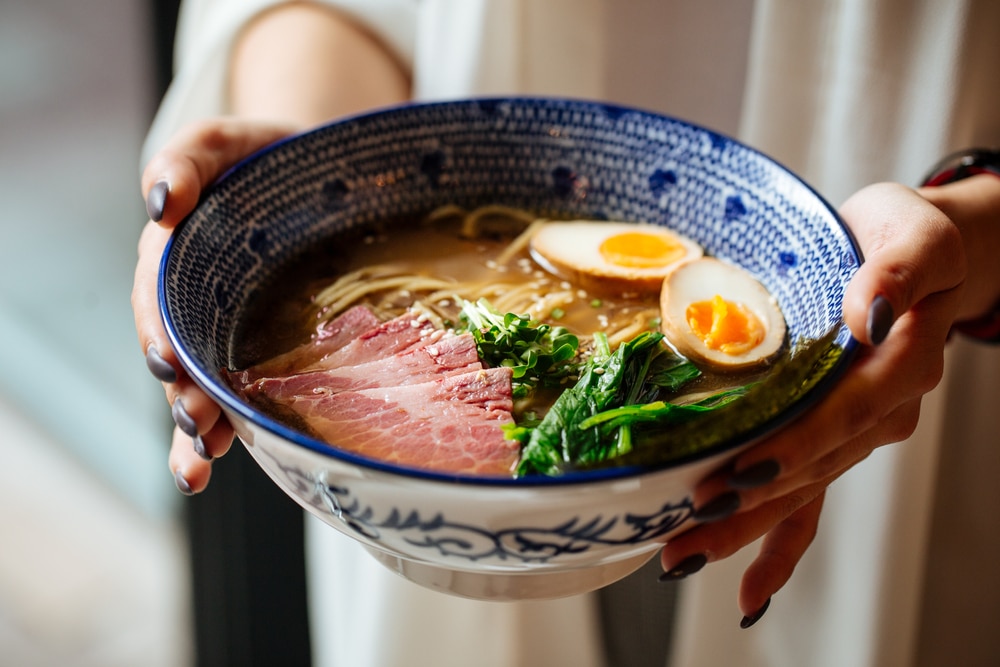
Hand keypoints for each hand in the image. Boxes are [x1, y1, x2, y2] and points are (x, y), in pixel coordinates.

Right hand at [133, 118, 298, 492]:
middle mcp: (196, 303)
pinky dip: (230, 430)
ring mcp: (228, 332)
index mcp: (179, 259)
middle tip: (195, 421)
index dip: (159, 332)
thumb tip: (158, 201)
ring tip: (201, 458)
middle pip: (178, 356)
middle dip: (182, 394)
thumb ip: (187, 159)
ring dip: (196, 426)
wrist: (326, 176)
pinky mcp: (263, 350)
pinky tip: (220, 458)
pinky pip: (242, 394)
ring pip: (202, 385)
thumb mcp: (225, 143)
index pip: (158, 300)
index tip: (167, 361)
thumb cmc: (269, 159)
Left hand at [658, 179, 998, 625]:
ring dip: (744, 528)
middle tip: (686, 527)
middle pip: (812, 466)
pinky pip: (812, 502)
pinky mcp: (834, 439)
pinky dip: (780, 547)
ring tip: (683, 557)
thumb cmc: (901, 235)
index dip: (794, 445)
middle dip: (749, 502)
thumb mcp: (909, 234)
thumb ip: (897, 272)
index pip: (843, 412)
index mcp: (898, 361)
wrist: (915, 257)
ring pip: (801, 490)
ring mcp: (856, 431)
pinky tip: (749, 594)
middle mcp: (880, 408)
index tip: (739, 472)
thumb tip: (871, 317)